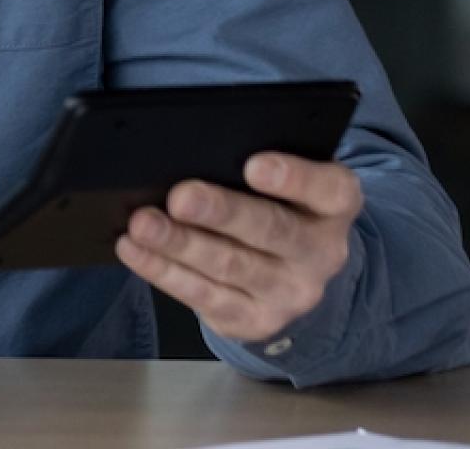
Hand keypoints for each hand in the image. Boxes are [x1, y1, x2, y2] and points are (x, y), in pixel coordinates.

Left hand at [114, 152, 362, 345]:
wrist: (296, 273)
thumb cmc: (279, 207)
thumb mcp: (287, 183)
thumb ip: (255, 164)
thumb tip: (193, 149)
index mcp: (334, 206)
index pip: (328, 190)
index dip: (294, 178)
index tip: (254, 165)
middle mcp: (321, 252)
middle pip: (271, 230)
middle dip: (221, 212)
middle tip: (179, 197)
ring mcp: (290, 292)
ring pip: (231, 266)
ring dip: (181, 244)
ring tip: (144, 224)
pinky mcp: (255, 319)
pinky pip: (205, 296)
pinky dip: (164, 272)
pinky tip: (135, 250)